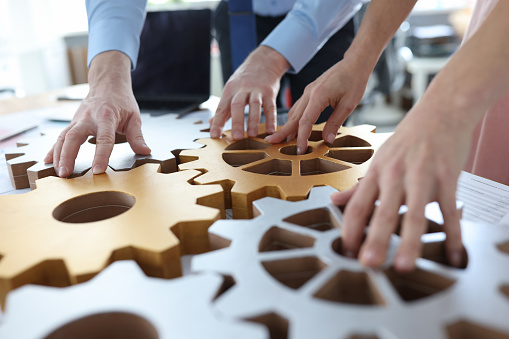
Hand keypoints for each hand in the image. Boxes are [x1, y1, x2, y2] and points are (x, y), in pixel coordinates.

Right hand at [44, 51, 150, 176]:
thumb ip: (137, 136)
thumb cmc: (121, 100)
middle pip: (74, 137)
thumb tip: (145, 151)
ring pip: (63, 137)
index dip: (101, 154)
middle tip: (66, 173)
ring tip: (59, 172)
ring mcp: (78, 119)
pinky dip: (53, 149)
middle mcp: (88, 117)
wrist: (107, 83)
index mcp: (107, 116)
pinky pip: (60, 136)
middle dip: (68, 156)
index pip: (104, 138)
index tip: (98, 170)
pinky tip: (48, 161)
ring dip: (59, 155)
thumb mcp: (134, 117)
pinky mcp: (73, 122)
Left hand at [210, 46, 289, 139]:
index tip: (214, 136)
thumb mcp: (231, 89)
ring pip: (254, 106)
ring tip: (252, 135)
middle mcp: (242, 89)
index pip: (221, 108)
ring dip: (253, 121)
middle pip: (237, 106)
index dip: (217, 123)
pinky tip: (270, 130)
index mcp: (230, 91)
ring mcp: (256, 90)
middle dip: (237, 122)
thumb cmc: (245, 79)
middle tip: (236, 137)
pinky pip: (270, 106)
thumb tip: (211, 122)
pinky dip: (271, 119)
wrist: (263, 61)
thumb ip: (223, 108)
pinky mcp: (269, 92)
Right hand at [265, 57, 370, 153]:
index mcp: (318, 96)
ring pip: (294, 112)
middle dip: (283, 132)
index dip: (301, 138)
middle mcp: (309, 93)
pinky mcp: (310, 92)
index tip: (300, 150)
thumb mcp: (348, 105)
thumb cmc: (354, 81)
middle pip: (293, 117)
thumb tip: (327, 140)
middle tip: (271, 143)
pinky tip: (292, 127)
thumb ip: (335, 122)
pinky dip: (293, 119)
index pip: (305, 122)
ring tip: (280, 139)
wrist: (354, 63)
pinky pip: (298, 107)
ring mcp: (308, 92)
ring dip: (287, 126)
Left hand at [330, 101, 470, 271]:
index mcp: (376, 173)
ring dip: (410, 242)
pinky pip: (449, 210)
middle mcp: (395, 175)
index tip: (346, 251)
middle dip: (375, 239)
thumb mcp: (378, 160)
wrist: (441, 111)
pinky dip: (453, 234)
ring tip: (404, 265)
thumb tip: (333, 200)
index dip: (350, 230)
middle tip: (368, 264)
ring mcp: (422, 175)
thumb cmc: (407, 139)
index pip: (357, 205)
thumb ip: (358, 186)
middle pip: (382, 212)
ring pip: (414, 213)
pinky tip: (453, 254)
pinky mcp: (448, 176)